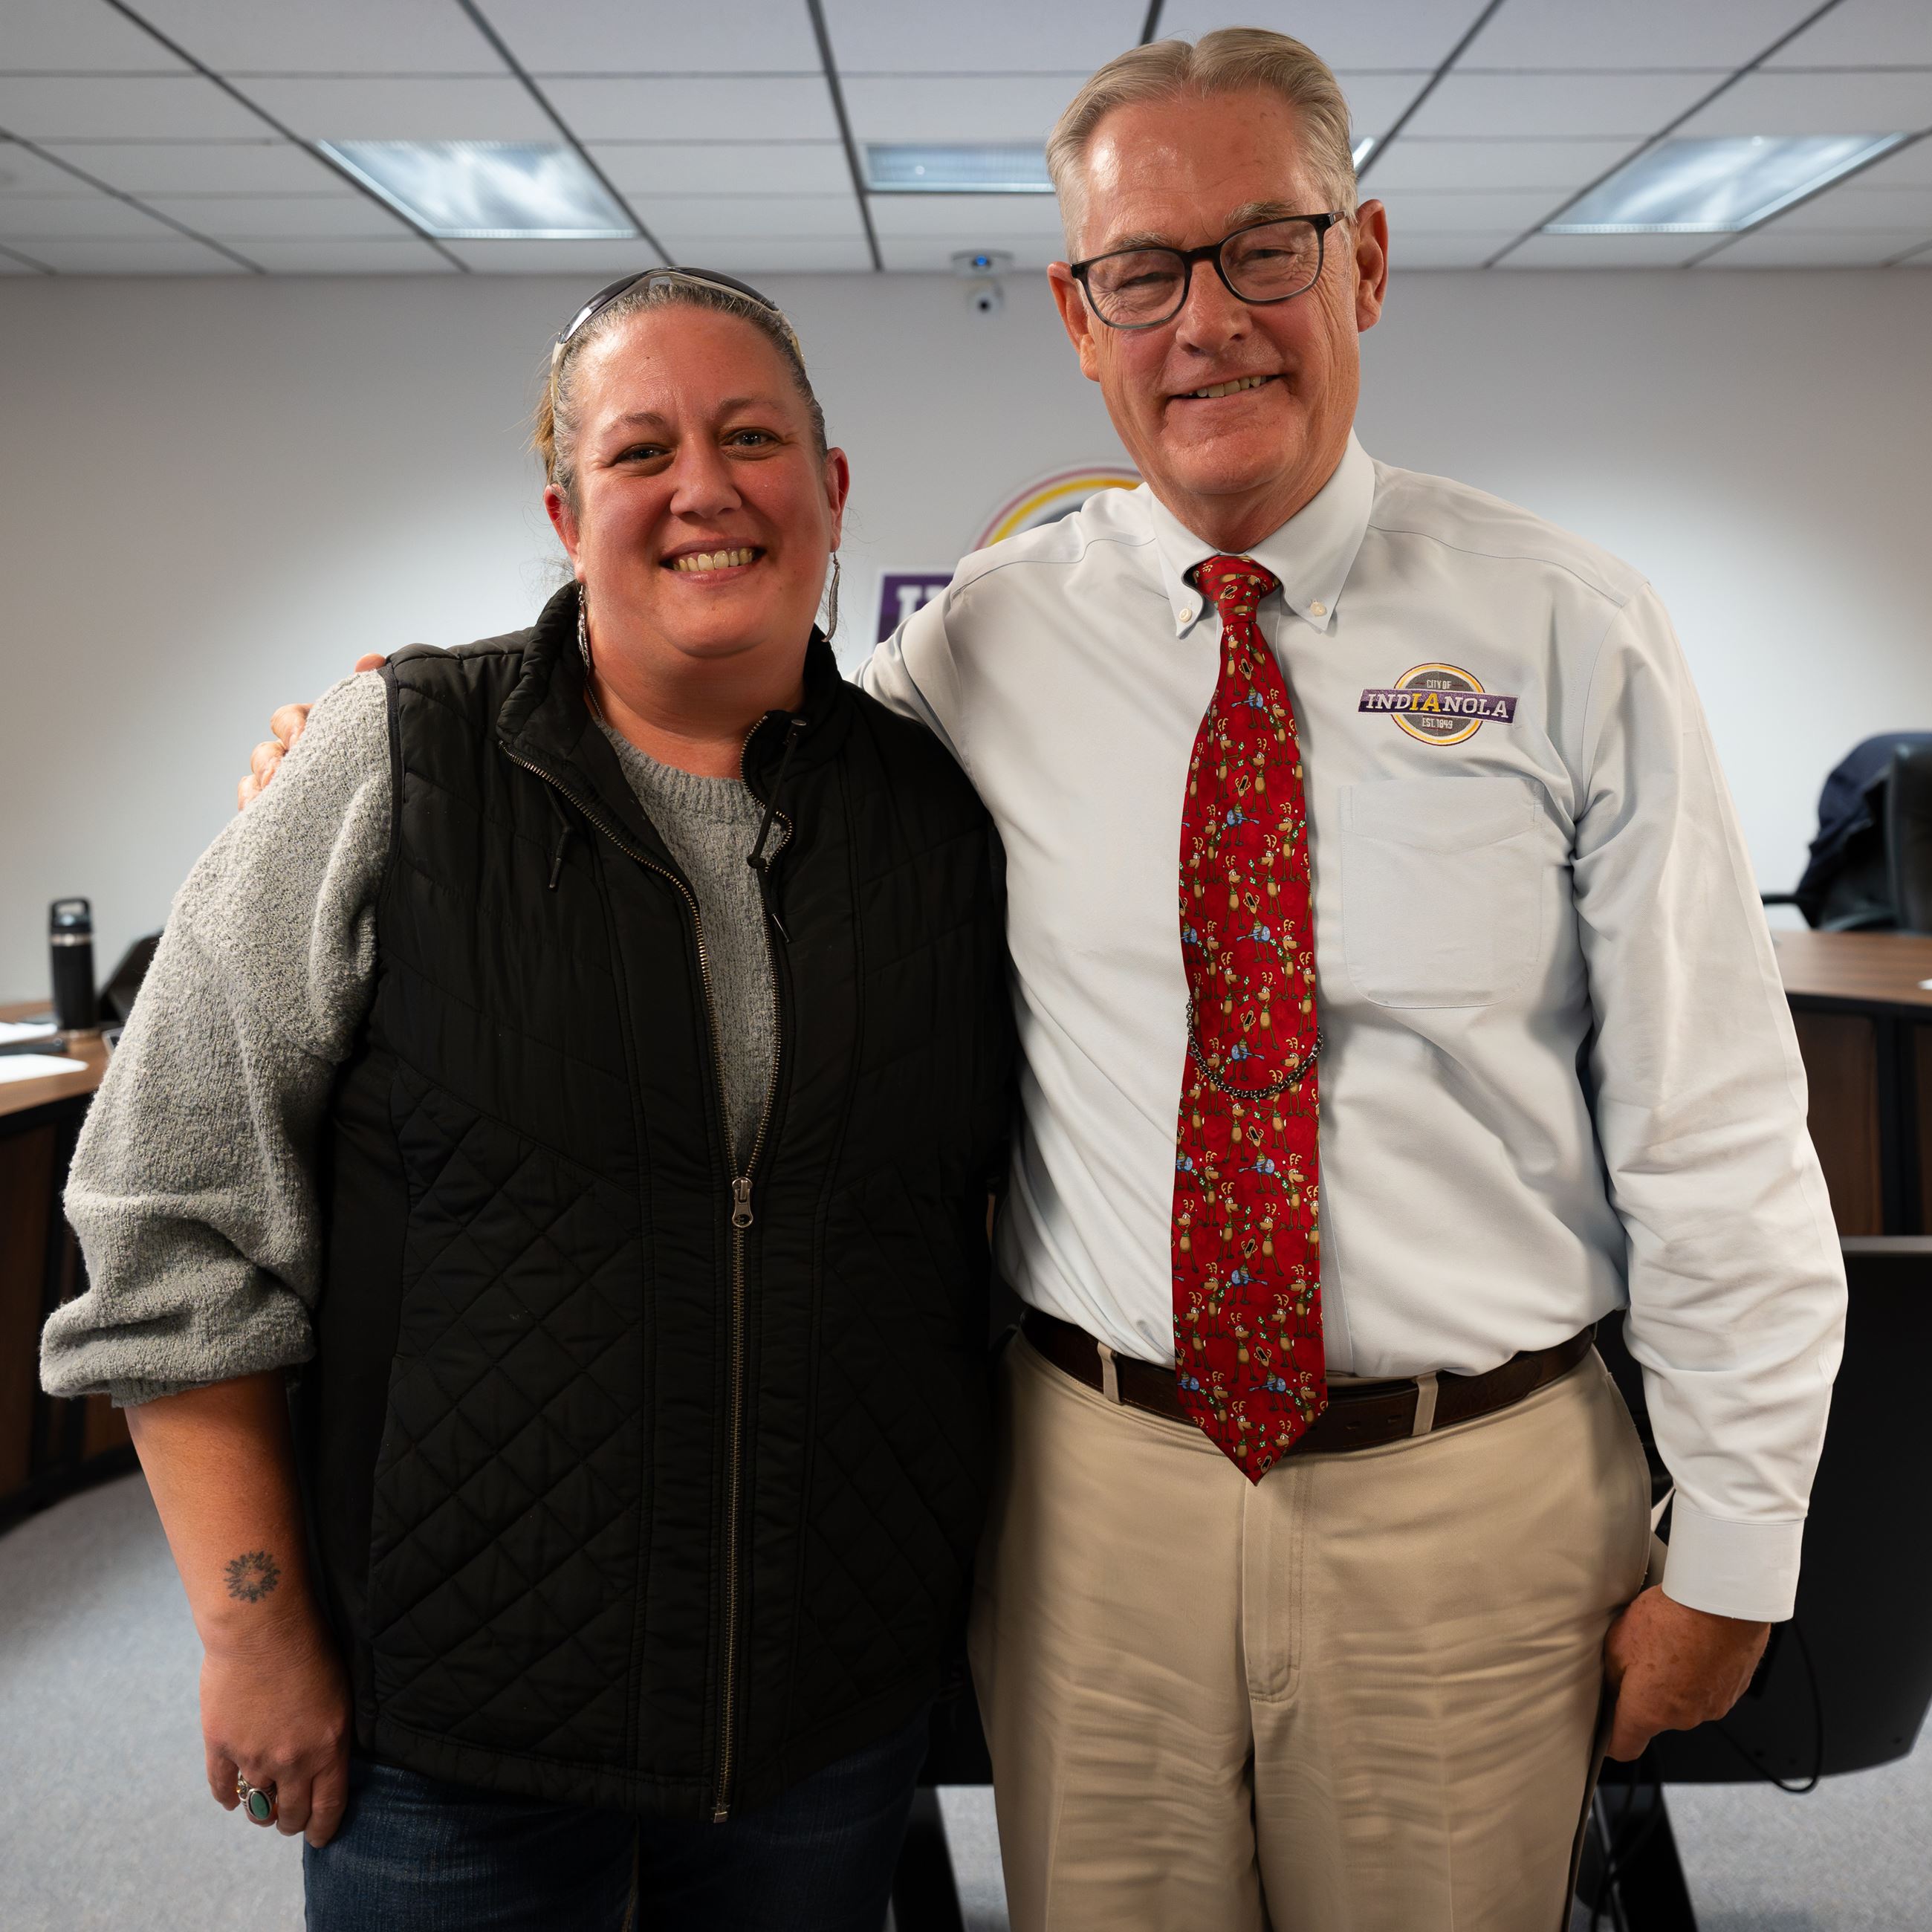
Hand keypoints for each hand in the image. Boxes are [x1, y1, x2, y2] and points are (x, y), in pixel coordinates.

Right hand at [201, 1616, 353, 1846]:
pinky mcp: (220, 1746)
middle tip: (291, 1821)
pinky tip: (232, 1798)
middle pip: (291, 1812)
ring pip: (257, 1804)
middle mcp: (292, 1761)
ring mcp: (253, 1757)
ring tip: (264, 1809)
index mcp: (329, 1748)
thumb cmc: (310, 1648)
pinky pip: (222, 1787)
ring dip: (261, 1810)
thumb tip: (325, 1763)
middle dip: (292, 1821)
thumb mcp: (339, 1695)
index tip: (320, 1838)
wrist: (262, 1626)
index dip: (323, 1828)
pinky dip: (228, 1797)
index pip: (328, 1806)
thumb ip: (331, 1735)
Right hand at [235, 654, 386, 809]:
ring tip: (271, 799)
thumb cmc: (383, 751)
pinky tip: (260, 816)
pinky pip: (256, 810)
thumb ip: (372, 690)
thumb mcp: (378, 721)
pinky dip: (253, 810)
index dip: (290, 727)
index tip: (301, 740)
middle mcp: (295, 755)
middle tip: (279, 776)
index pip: (287, 718)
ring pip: (257, 782)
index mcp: (313, 728)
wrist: (400, 798)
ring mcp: (288, 785)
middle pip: (265, 753)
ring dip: (258, 789)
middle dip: (269, 763)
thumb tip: (370, 660)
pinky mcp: (287, 813)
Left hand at [1602, 1584, 1769, 1760]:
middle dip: (1646, 1693)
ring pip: (1684, 1700)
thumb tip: (1614, 1688)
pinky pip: (1709, 1687)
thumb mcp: (1617, 1641)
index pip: (1625, 1746)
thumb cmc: (1670, 1618)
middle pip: (1655, 1716)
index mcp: (1648, 1711)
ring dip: (1676, 1681)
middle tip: (1642, 1656)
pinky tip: (1695, 1643)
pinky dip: (1700, 1672)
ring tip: (1671, 1643)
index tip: (1606, 1732)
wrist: (1723, 1602)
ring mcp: (1712, 1707)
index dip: (1611, 1741)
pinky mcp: (1734, 1691)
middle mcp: (1682, 1718)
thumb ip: (1612, 1675)